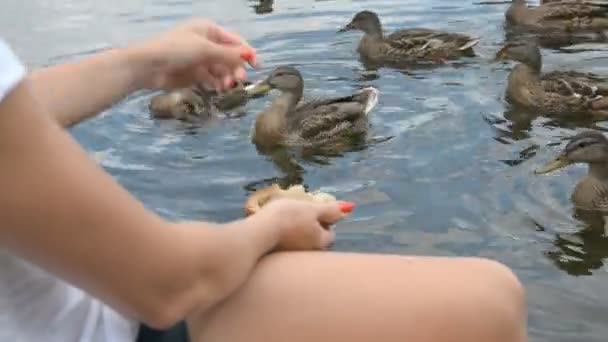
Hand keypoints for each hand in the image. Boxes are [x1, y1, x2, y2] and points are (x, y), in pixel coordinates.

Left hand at [130, 19, 258, 91]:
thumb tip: (250, 56)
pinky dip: (217, 84)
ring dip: (227, 78)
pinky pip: (211, 79)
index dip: (246, 53)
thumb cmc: (176, 50)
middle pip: (229, 57)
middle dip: (236, 68)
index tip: (257, 66)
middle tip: (239, 80)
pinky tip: (218, 89)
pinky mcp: (194, 74)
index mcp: (209, 31)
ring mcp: (200, 60)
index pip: (235, 41)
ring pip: (221, 70)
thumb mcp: (205, 49)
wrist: (148, 66)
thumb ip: (229, 54)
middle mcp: (206, 44)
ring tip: (226, 87)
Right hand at [255, 199, 349, 250]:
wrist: (258, 232)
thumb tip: (351, 207)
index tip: (312, 213)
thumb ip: (330, 209)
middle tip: (300, 218)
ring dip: (299, 237)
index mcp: (321, 241)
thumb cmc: (288, 217)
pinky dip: (286, 242)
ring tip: (287, 224)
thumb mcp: (311, 209)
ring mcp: (295, 258)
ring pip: (302, 246)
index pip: (330, 233)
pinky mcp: (280, 259)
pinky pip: (288, 250)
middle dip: (312, 232)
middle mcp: (311, 254)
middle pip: (317, 242)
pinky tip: (276, 234)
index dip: (324, 221)